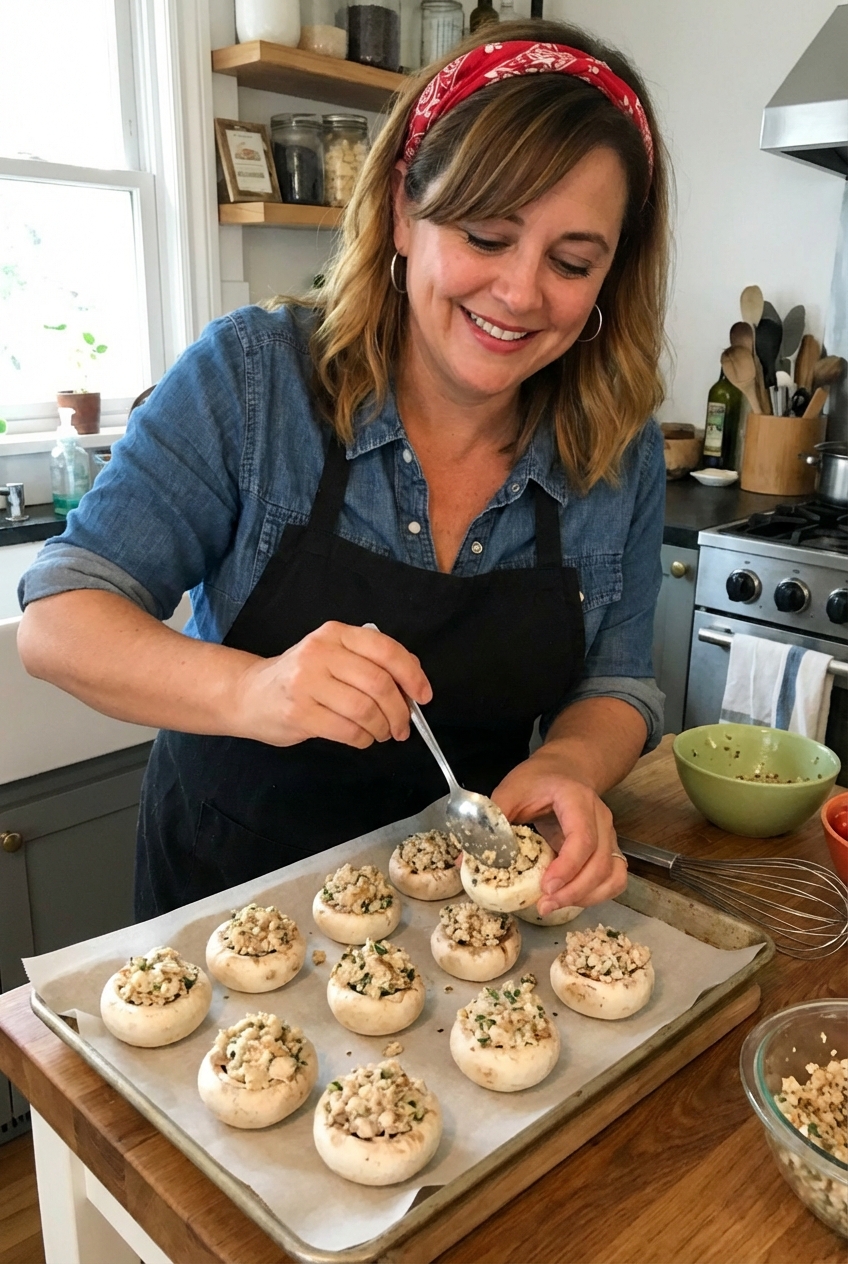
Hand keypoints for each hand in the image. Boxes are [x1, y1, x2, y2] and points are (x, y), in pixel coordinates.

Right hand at [232, 621, 431, 748]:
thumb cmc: (300, 677)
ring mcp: (306, 682)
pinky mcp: (299, 713)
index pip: (385, 649)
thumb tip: (413, 682)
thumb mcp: (333, 655)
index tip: (423, 696)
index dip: (412, 674)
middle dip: (400, 711)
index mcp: (336, 634)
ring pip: (365, 709)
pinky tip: (362, 738)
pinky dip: (363, 739)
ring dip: (382, 728)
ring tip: (382, 733)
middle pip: (379, 683)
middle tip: (403, 726)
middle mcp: (320, 652)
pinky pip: (347, 730)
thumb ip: (369, 661)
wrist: (250, 693)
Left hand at [491, 757, 626, 914]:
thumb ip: (491, 822)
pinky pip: (614, 879)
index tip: (546, 887)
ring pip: (611, 874)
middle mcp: (600, 819)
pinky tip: (570, 900)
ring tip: (553, 906)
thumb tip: (465, 861)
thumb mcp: (511, 790)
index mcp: (577, 799)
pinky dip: (597, 895)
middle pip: (600, 862)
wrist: (566, 769)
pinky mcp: (607, 850)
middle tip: (543, 905)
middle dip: (574, 891)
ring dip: (586, 897)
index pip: (582, 837)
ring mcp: (608, 836)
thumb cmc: (538, 779)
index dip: (567, 866)